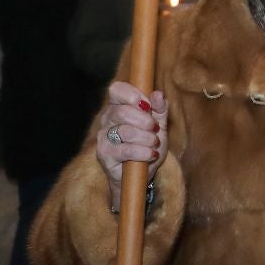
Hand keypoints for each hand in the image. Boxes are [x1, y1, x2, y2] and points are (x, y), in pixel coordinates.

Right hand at [95, 82, 168, 205]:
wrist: (140, 174)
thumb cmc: (148, 145)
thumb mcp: (159, 125)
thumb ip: (160, 109)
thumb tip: (158, 94)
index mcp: (119, 106)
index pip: (116, 90)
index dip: (133, 94)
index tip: (148, 105)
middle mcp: (107, 119)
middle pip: (122, 111)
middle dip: (145, 121)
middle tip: (154, 129)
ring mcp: (104, 137)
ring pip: (126, 131)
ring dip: (147, 139)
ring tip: (154, 144)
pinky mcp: (105, 154)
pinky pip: (127, 149)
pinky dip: (144, 152)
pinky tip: (150, 155)